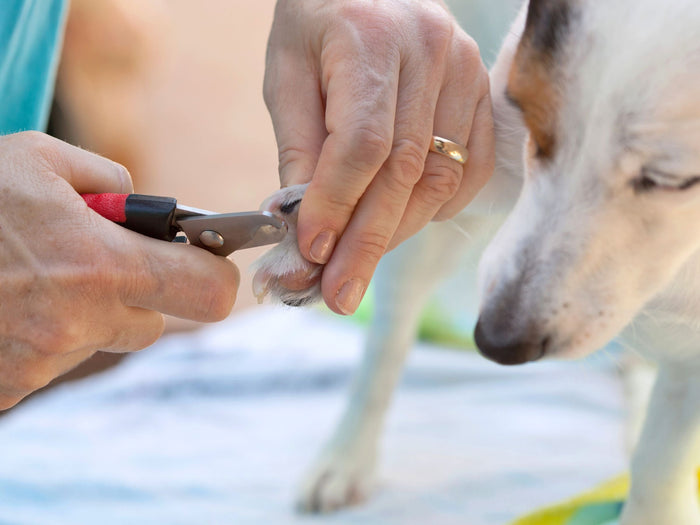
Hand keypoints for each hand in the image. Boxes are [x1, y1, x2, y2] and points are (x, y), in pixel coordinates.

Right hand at [0, 132, 238, 408]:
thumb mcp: (37, 158)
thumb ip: (110, 180)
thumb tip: (146, 206)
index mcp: (101, 265)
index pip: (208, 293)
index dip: (215, 276)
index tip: (207, 262)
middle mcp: (78, 322)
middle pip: (154, 324)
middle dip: (139, 293)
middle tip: (96, 261)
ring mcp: (41, 361)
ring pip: (102, 340)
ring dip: (88, 313)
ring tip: (37, 277)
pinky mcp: (11, 385)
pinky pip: (56, 359)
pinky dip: (45, 334)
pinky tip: (11, 302)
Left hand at [264, 0, 493, 314]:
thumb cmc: (316, 24)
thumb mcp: (288, 75)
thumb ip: (300, 148)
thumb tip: (305, 227)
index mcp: (371, 36)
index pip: (363, 142)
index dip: (337, 204)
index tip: (311, 252)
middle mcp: (431, 51)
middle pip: (405, 171)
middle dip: (367, 242)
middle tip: (338, 293)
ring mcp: (466, 71)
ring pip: (440, 177)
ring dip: (398, 232)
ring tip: (359, 267)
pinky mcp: (482, 91)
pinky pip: (473, 168)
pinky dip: (438, 208)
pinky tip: (405, 225)